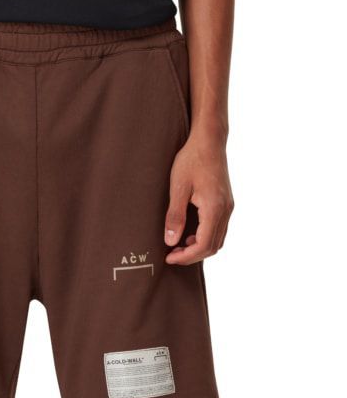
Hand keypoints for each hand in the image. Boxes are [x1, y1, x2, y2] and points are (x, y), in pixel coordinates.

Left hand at [164, 135, 233, 265]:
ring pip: (218, 240)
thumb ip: (175, 216)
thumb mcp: (178, 188)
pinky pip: (219, 230)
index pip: (203, 245)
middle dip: (191, 255)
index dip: (185, 256)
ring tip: (178, 246)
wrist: (209, 140)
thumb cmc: (192, 159)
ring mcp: (228, 207)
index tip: (168, 257)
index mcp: (214, 208)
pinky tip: (189, 234)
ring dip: (199, 248)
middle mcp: (225, 211)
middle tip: (171, 255)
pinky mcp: (226, 204)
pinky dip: (205, 238)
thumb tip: (170, 241)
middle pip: (212, 247)